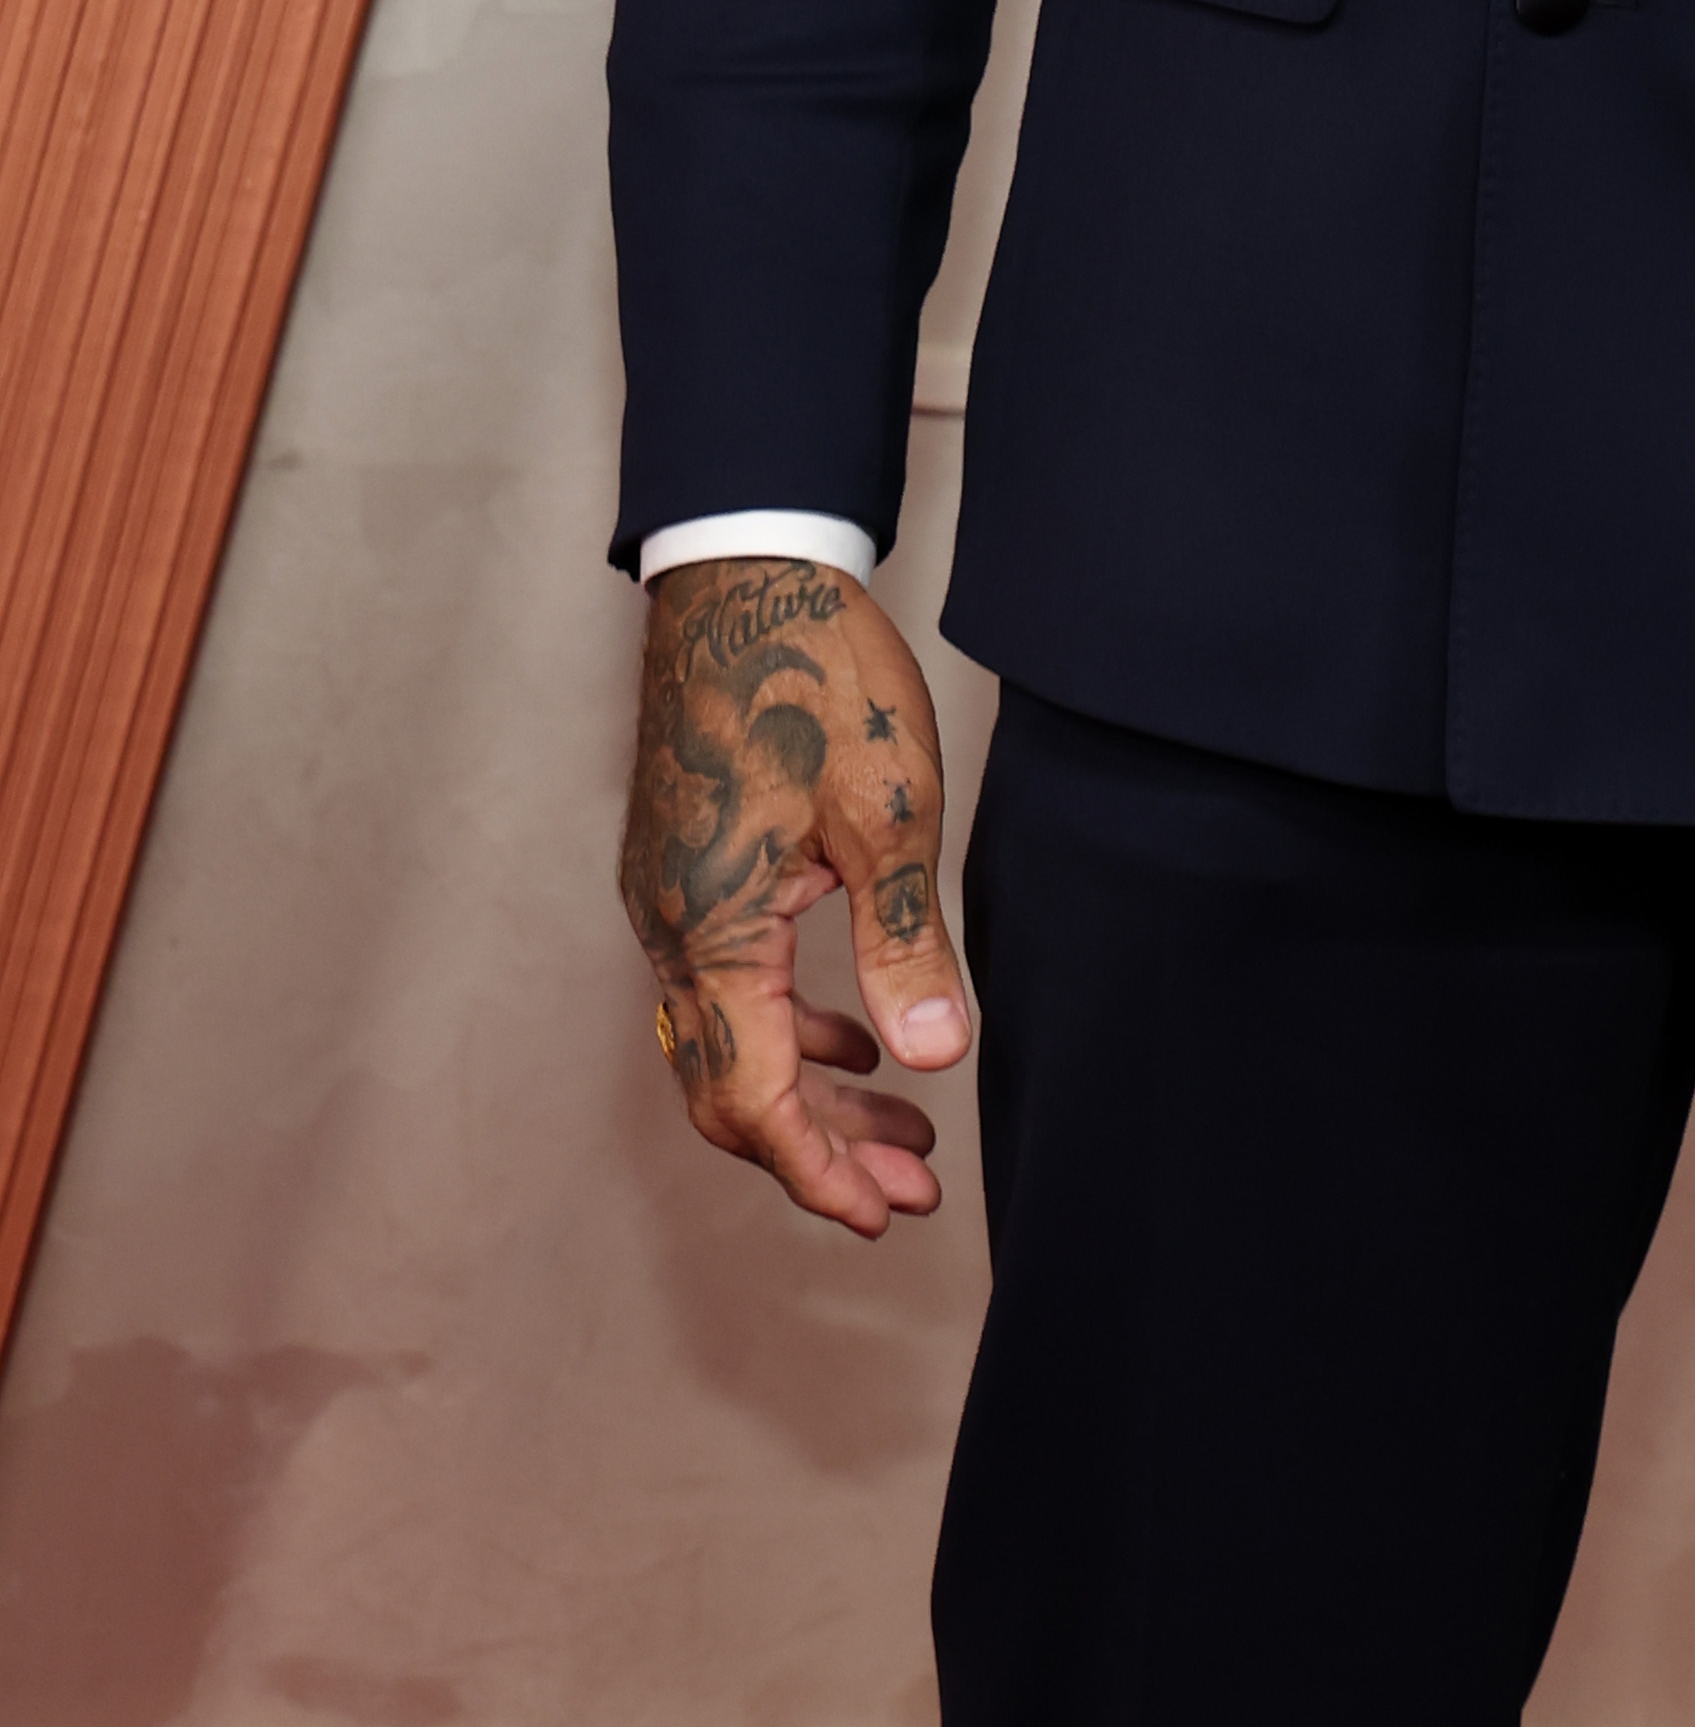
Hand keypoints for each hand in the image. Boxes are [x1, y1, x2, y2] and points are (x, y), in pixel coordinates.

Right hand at [617, 555, 970, 1237]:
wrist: (742, 572)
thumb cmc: (811, 675)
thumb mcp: (888, 811)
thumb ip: (905, 945)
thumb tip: (936, 1062)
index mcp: (711, 931)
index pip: (754, 1098)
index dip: (819, 1169)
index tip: (885, 1212)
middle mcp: (668, 929)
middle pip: (733, 1087)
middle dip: (822, 1149)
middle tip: (912, 1187)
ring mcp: (668, 898)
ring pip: (731, 1038)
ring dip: (813, 1091)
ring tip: (902, 1126)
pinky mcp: (684, 867)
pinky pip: (727, 984)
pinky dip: (792, 1025)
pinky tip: (855, 1032)